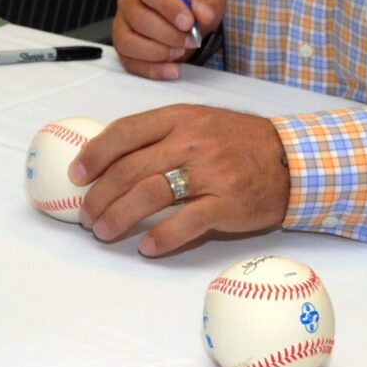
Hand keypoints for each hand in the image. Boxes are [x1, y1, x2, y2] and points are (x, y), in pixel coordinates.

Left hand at [70, 104, 290, 255]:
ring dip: (119, 217)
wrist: (291, 159)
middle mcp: (190, 142)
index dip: (94, 155)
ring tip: (104, 232)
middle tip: (85, 214)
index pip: (124, 133)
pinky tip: (146, 247)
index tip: (76, 176)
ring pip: (149, 195)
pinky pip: (185, 223)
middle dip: (99, 195)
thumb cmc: (238, 142)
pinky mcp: (226, 204)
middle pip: (129, 169)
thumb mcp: (197, 122)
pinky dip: (161, 238)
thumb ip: (159, 134)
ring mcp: (209, 173)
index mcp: (178, 119)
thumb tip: (110, 155)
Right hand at [112, 0, 224, 78]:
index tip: (188, 22)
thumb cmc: (193, 1)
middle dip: (168, 34)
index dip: (168, 6)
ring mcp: (122, 25)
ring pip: (129, 41)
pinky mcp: (124, 48)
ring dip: (158, 52)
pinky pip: (130, 62)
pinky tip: (172, 69)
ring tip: (180, 52)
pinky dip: (152, 69)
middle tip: (190, 40)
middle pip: (138, 17)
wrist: (189, 18)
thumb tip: (203, 14)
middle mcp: (129, 0)